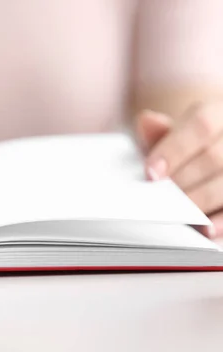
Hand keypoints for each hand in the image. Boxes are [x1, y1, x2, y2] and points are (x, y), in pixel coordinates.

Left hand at [136, 102, 222, 238]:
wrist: (218, 149)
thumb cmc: (195, 145)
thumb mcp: (177, 133)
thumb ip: (161, 132)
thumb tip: (146, 122)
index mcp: (221, 112)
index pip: (201, 125)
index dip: (174, 150)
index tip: (151, 173)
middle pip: (214, 158)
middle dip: (182, 182)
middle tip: (159, 199)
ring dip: (200, 201)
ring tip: (178, 214)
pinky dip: (222, 221)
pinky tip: (207, 230)